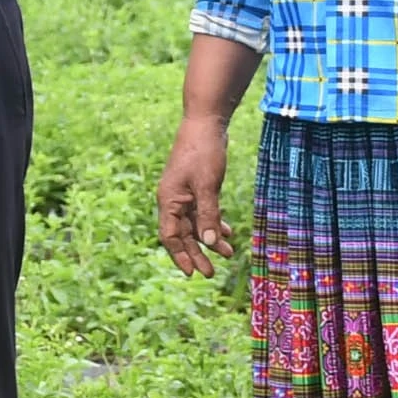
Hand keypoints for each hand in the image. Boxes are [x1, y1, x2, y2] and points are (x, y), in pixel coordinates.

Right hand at [155, 115, 235, 275]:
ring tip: (226, 253)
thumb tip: (208, 243)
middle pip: (183, 234)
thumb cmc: (203, 152)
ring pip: (195, 224)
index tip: (193, 273)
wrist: (206, 123)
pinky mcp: (197, 187)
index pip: (170, 236)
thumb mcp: (207, 186)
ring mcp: (185, 194)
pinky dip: (214, 222)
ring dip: (209, 239)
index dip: (180, 256)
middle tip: (211, 273)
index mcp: (169, 200)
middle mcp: (174, 200)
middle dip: (197, 254)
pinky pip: (203, 212)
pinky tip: (227, 232)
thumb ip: (207, 215)